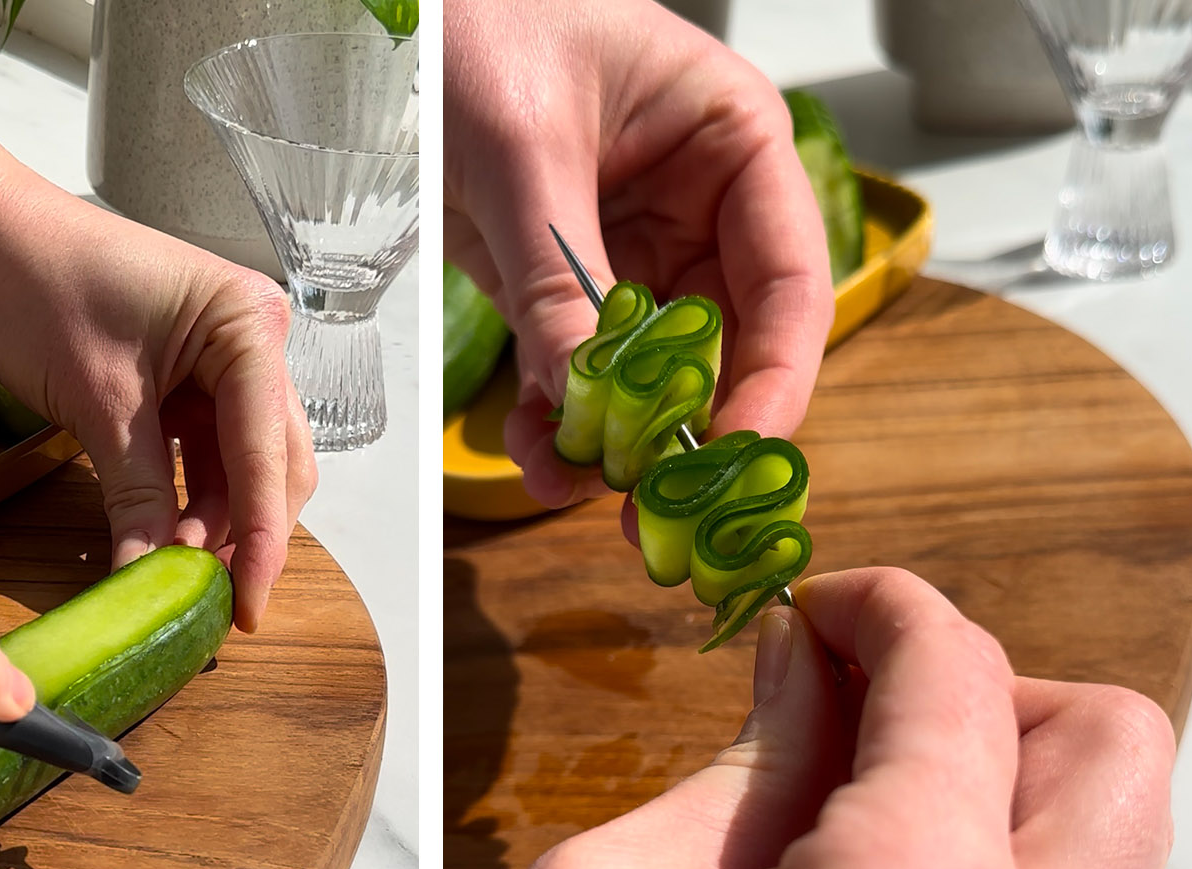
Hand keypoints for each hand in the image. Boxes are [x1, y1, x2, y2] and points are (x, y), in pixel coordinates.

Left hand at [0, 180, 316, 633]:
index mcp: (249, 328)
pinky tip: (167, 535)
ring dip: (217, 519)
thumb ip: (140, 493)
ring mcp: (225, 357)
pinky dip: (189, 494)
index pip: (268, 452)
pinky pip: (206, 448)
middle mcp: (254, 339)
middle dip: (247, 532)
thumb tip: (151, 577)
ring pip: (243, 461)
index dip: (261, 538)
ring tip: (180, 574)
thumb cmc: (39, 283)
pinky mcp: (191, 374)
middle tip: (219, 602)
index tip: (250, 606)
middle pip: (275, 460)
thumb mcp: (98, 402)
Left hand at [444, 0, 832, 508]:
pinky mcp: (564, 280)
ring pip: (649, 372)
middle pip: (724, 343)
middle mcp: (696, 208)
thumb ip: (558, 271)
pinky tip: (537, 449)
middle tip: (649, 497)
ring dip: (613, 435)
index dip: (776, 373)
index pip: (787, 279)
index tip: (740, 446)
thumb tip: (584, 393)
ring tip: (565, 480)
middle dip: (685, 425)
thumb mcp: (526, 144)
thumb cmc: (487, 22)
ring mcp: (631, 249)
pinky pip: (579, 365)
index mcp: (730, 146)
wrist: (404, 18)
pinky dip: (560, 414)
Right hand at [453, 568, 1173, 868]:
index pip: (960, 674)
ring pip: (1108, 853)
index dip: (883, 605)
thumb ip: (741, 768)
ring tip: (846, 810)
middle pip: (1117, 749)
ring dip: (997, 787)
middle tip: (861, 704)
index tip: (819, 605)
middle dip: (990, 689)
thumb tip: (800, 664)